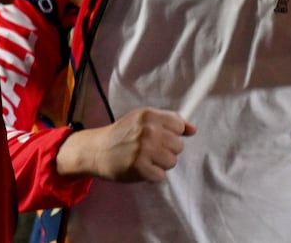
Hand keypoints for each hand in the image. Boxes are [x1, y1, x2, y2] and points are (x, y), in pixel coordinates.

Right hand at [55, 107, 195, 182]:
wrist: (96, 150)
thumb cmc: (121, 134)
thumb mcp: (142, 120)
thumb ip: (168, 122)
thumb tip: (193, 129)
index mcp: (149, 115)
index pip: (178, 125)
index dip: (171, 133)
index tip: (158, 136)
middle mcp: (148, 130)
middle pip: (178, 146)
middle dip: (166, 150)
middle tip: (149, 150)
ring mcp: (144, 149)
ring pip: (171, 162)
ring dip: (160, 164)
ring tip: (145, 159)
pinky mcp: (139, 167)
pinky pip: (160, 176)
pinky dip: (152, 175)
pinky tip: (140, 168)